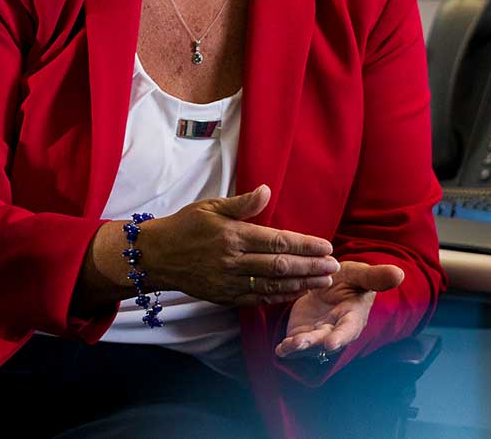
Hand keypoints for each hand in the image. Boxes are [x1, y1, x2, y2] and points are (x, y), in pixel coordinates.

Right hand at [137, 186, 340, 307]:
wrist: (157, 255)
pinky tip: (297, 293)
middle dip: (311, 267)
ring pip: (272, 286)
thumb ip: (242, 203)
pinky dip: (280, 297)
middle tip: (334, 266)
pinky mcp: (224, 297)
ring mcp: (229, 282)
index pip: (277, 241)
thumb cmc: (185, 226)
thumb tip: (267, 190)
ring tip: (323, 280)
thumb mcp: (211, 206)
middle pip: (280, 266)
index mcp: (232, 236)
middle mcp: (233, 261)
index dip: (305, 245)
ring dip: (301, 284)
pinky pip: (257, 300)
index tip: (326, 247)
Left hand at [276, 262, 405, 363]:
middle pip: (325, 340)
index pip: (348, 329)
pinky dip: (287, 348)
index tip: (331, 343)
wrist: (327, 283)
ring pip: (309, 346)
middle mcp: (335, 330)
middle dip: (314, 343)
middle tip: (302, 343)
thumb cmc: (349, 280)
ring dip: (299, 347)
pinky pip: (294, 344)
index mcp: (352, 317)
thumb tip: (399, 273)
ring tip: (288, 345)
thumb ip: (375, 277)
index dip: (340, 337)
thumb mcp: (359, 274)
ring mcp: (318, 334)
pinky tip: (279, 350)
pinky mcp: (302, 333)